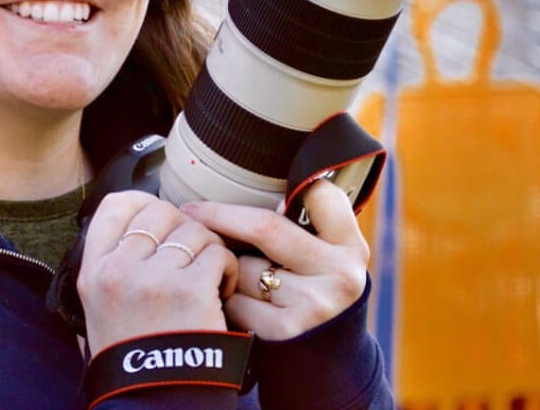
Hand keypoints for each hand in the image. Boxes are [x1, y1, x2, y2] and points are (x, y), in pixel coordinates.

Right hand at [77, 190, 239, 354]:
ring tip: (208, 276)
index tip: (161, 221)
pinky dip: (226, 269)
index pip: (115, 206)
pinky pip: (218, 254)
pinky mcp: (190, 290)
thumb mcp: (98, 308)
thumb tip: (134, 227)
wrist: (153, 399)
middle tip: (191, 254)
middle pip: (160, 211)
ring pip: (193, 231)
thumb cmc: (132, 358)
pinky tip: (220, 290)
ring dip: (209, 249)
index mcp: (94, 271)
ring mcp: (154, 278)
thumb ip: (110, 266)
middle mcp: (119, 269)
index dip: (145, 204)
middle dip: (183, 227)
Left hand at [181, 181, 369, 340]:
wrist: (325, 358)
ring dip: (223, 266)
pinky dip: (225, 298)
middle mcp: (340, 274)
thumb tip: (260, 189)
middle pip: (264, 228)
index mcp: (350, 246)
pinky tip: (228, 301)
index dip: (281, 186)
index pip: (318, 194)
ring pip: (243, 266)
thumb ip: (303, 223)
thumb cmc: (311, 290)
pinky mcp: (284, 331)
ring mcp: (314, 305)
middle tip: (189, 211)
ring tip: (226, 271)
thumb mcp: (324, 254)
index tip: (251, 181)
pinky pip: (234, 300)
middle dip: (219, 216)